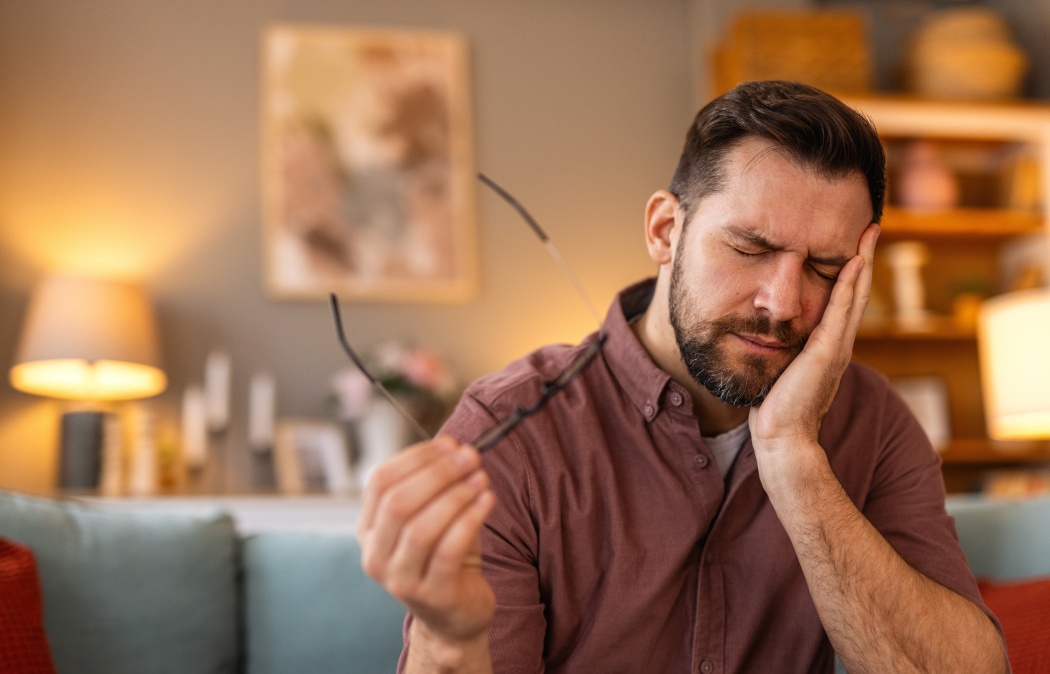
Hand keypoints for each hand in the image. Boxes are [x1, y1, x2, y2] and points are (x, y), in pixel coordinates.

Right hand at [357, 436, 496, 644]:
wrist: (456, 616)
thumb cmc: (446, 557)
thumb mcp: (433, 517)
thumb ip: (437, 484)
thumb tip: (452, 445)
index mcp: (370, 530)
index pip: (381, 481)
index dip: (416, 457)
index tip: (449, 444)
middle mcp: (376, 556)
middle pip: (399, 502)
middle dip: (439, 473)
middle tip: (471, 457)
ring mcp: (401, 580)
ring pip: (422, 527)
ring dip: (456, 495)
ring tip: (481, 478)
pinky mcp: (432, 595)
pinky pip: (449, 550)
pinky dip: (470, 519)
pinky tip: (487, 501)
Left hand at [749, 223, 879, 451]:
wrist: (782, 438)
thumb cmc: (775, 408)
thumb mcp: (779, 368)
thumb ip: (781, 349)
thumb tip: (764, 332)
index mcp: (827, 347)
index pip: (843, 301)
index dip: (850, 273)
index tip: (853, 244)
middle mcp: (838, 344)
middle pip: (856, 292)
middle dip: (864, 258)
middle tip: (871, 227)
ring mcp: (837, 348)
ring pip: (855, 296)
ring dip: (863, 262)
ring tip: (869, 233)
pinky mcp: (828, 353)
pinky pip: (841, 311)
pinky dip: (850, 285)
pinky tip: (854, 262)